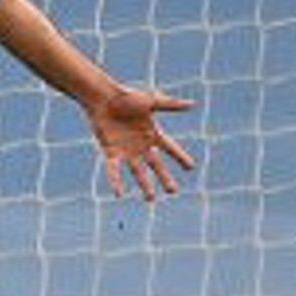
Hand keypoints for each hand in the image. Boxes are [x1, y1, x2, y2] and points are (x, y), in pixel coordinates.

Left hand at [81, 78, 199, 200]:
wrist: (102, 97)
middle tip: (173, 191)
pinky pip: (114, 169)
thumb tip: (193, 104)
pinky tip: (118, 193)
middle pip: (156, 164)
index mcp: (153, 133)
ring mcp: (126, 150)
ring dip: (144, 184)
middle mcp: (141, 145)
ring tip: (150, 199)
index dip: (180, 157)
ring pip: (137, 171)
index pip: (171, 148)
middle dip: (164, 178)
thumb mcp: (151, 101)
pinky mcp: (111, 151)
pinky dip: (115, 181)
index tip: (190, 168)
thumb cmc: (126, 96)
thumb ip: (171, 105)